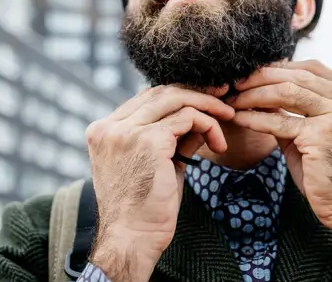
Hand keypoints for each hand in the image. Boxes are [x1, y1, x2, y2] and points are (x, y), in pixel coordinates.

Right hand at [85, 85, 233, 280]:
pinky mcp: (148, 140)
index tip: (207, 99)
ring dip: (208, 107)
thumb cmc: (145, 208)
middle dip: (197, 92)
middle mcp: (110, 127)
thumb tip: (199, 115)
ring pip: (176, 99)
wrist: (133, 239)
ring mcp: (126, 131)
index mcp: (103, 130)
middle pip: (161, 92)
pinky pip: (188, 118)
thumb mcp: (157, 163)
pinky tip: (219, 145)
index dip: (179, 94)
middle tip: (224, 98)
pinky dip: (209, 126)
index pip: (146, 98)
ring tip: (228, 118)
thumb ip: (172, 136)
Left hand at [227, 60, 331, 235]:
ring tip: (234, 99)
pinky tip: (239, 118)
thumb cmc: (331, 173)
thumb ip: (296, 110)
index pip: (313, 68)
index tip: (255, 73)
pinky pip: (280, 120)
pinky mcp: (322, 135)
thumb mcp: (317, 133)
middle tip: (237, 82)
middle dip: (263, 77)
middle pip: (299, 76)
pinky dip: (255, 117)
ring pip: (288, 92)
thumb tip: (262, 90)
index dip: (281, 67)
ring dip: (255, 94)